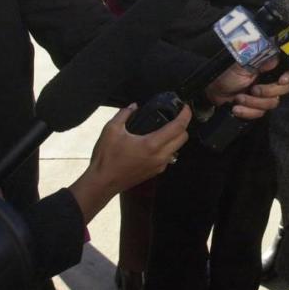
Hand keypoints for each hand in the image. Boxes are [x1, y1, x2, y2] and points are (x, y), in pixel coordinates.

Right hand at [69, 103, 190, 222]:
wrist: (102, 183)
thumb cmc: (106, 158)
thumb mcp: (111, 130)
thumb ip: (124, 114)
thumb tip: (133, 106)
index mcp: (152, 144)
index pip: (178, 127)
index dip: (185, 114)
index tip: (185, 107)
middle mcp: (160, 156)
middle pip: (183, 138)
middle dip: (183, 125)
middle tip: (176, 115)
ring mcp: (159, 166)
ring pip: (178, 148)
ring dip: (176, 137)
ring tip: (167, 127)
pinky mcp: (155, 172)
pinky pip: (169, 157)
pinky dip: (169, 147)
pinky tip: (157, 141)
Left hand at [204, 57, 288, 119]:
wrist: (211, 91)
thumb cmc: (225, 74)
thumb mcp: (243, 63)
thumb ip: (262, 59)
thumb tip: (277, 58)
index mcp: (268, 67)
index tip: (281, 80)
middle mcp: (269, 80)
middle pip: (284, 90)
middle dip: (267, 92)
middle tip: (253, 89)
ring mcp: (263, 95)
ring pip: (272, 104)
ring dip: (253, 103)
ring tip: (239, 99)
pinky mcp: (255, 108)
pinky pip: (260, 114)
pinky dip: (247, 112)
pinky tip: (236, 108)